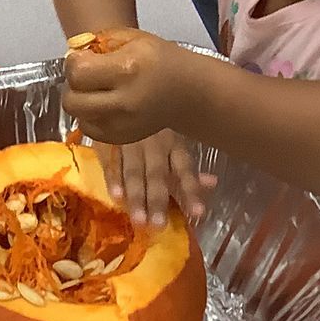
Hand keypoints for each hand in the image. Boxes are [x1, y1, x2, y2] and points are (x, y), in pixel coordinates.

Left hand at [63, 28, 190, 143]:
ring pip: (78, 117)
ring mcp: (123, 125)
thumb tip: (74, 55)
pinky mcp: (122, 138)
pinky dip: (89, 116)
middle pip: (72, 101)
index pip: (78, 72)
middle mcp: (124, 102)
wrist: (187, 92)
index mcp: (127, 70)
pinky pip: (89, 129)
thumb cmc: (158, 59)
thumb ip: (99, 42)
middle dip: (72, 85)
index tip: (83, 57)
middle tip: (85, 75)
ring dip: (79, 101)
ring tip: (93, 89)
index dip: (74, 62)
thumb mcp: (132, 38)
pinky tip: (101, 104)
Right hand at [98, 130, 218, 227]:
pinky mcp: (106, 140)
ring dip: (136, 195)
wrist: (120, 94)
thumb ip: (187, 167)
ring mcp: (128, 140)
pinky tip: (116, 197)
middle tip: (158, 226)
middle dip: (157, 199)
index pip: (184, 167)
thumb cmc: (153, 125)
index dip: (191, 189)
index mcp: (172, 142)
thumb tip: (212, 183)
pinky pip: (110, 161)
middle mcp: (153, 142)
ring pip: (133, 170)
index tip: (198, 213)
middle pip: (156, 173)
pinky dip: (113, 179)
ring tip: (139, 221)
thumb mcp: (173, 141)